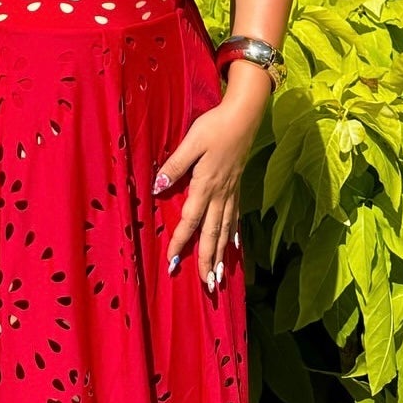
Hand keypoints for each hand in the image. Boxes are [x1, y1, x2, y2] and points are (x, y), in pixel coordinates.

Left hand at [153, 97, 262, 293]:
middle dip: (209, 260)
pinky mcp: (238, 185)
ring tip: (221, 276)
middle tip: (207, 286)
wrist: (245, 116)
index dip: (181, 242)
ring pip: (226, 229)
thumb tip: (157, 186)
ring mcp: (232, 191)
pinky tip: (235, 245)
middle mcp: (220, 193)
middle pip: (212, 233)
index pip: (190, 220)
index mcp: (206, 184)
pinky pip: (235, 216)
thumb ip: (175, 164)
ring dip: (222, 254)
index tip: (173, 262)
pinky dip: (234, 233)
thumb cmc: (215, 126)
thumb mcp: (191, 141)